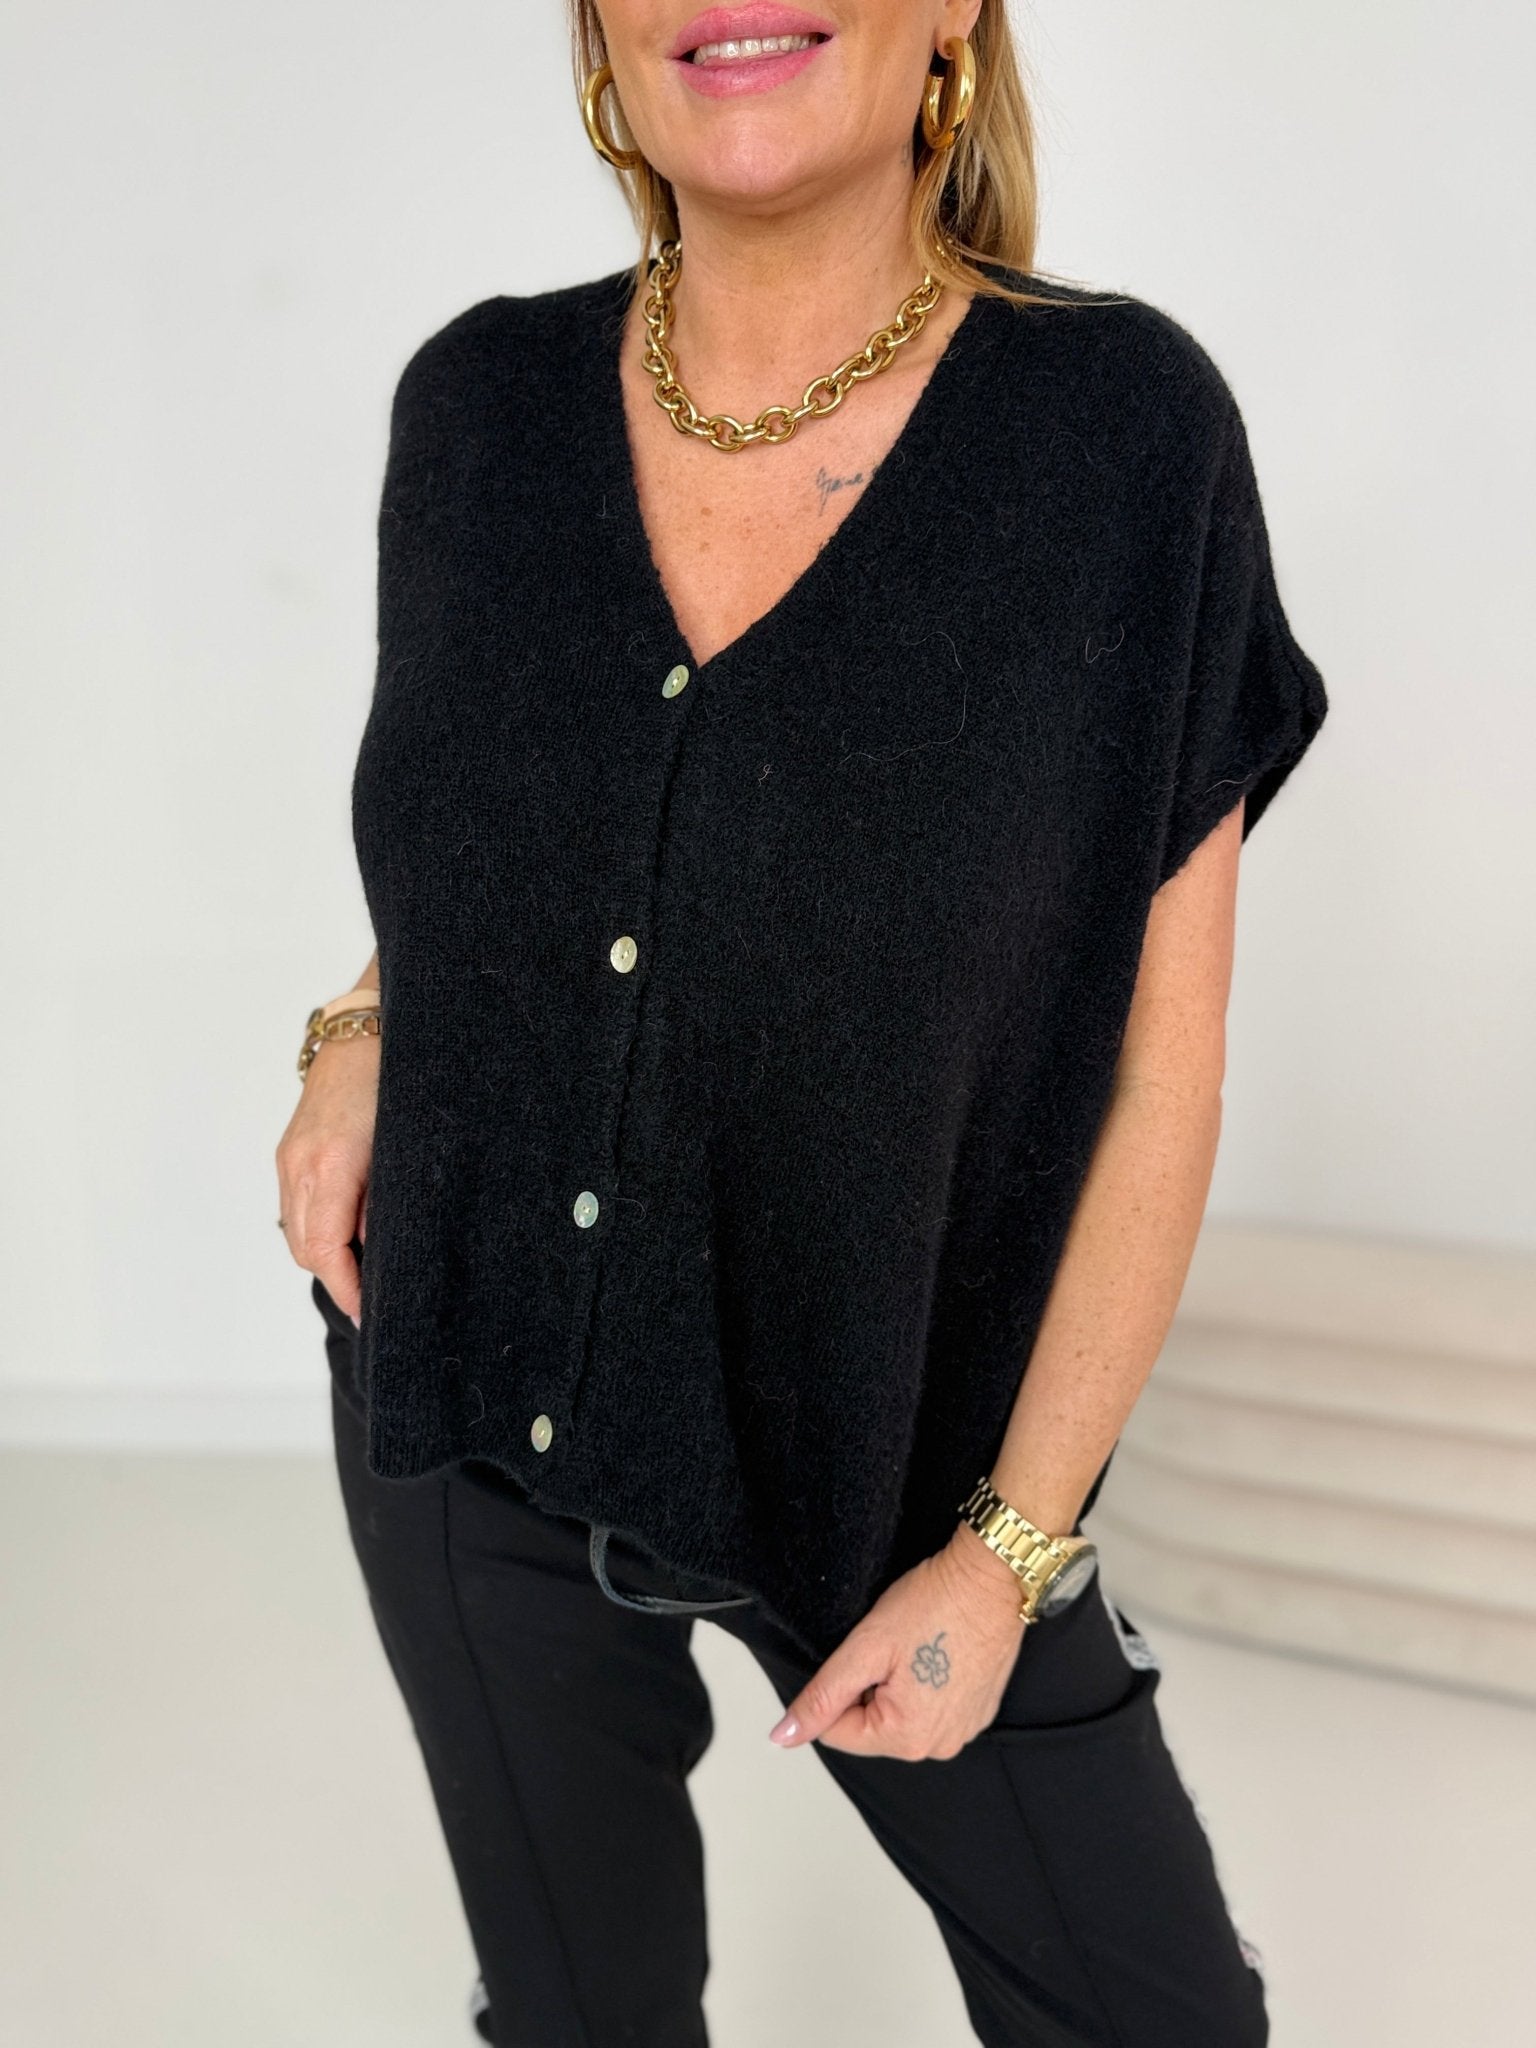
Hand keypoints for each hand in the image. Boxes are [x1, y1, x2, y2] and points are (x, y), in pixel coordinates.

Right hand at [274, 1031, 378, 1324]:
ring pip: (297, 1232)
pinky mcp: (288, 1152)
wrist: (366, 1032)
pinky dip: (317, 1231)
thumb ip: (388, 1204)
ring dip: (326, 1258)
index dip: (349, 1289)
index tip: (370, 1314)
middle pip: (307, 1249)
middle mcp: (300, 1165)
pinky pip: (296, 1208)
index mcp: (330, 1166)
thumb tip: (380, 1252)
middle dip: (339, 1281)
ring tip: (364, 1276)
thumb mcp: (404, 1150)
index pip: (327, 1251)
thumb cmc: (395, 1085)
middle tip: (374, 1303)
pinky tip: (347, 1236)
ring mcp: (289, 1159)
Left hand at [767, 1526, 1029, 1759]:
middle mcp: (939, 1747)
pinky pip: (931, 1708)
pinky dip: (924, 1684)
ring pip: (900, 1717)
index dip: (838, 1688)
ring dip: (896, 1686)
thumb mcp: (866, 1647)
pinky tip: (935, 1652)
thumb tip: (783, 1736)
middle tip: (892, 1647)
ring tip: (915, 1647)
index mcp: (907, 1738)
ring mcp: (964, 1731)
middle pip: (871, 1727)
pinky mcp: (979, 1712)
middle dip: (869, 1688)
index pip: (837, 1732)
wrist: (992, 1576)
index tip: (864, 1653)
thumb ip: (822, 1697)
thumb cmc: (934, 1603)